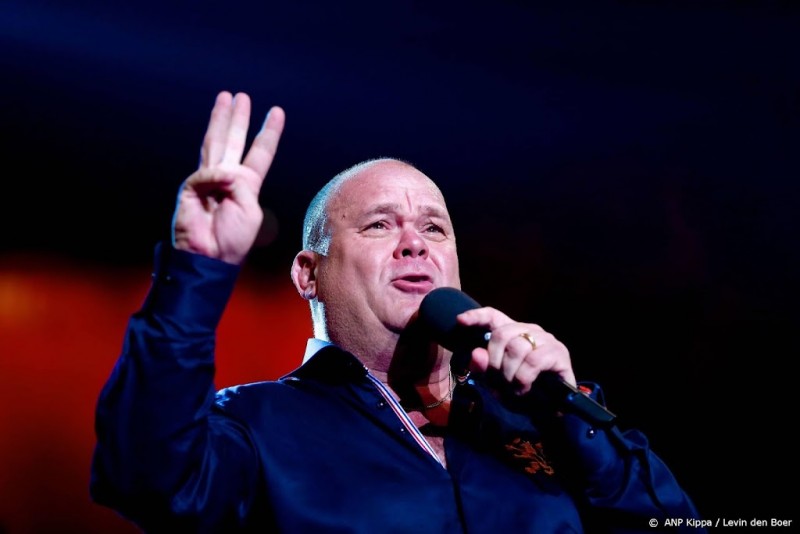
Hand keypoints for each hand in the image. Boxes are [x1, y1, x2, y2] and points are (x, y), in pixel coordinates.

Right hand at [172, 91, 284, 263]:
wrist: (210, 256)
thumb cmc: (233, 239)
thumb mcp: (250, 209)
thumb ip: (241, 185)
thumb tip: (222, 171)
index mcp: (247, 184)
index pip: (260, 152)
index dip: (268, 133)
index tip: (277, 112)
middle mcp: (228, 177)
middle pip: (233, 140)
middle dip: (237, 118)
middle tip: (241, 97)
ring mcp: (209, 179)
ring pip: (215, 142)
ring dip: (221, 119)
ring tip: (226, 97)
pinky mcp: (192, 186)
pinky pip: (206, 173)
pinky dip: (214, 178)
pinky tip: (219, 187)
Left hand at [456, 307, 575, 393]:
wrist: (550, 411)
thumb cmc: (523, 391)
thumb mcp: (497, 382)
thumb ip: (484, 368)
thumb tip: (476, 354)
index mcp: (513, 333)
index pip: (493, 316)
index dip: (477, 316)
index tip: (460, 321)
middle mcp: (530, 330)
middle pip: (501, 333)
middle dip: (494, 361)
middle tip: (498, 382)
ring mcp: (546, 339)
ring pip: (517, 347)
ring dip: (509, 373)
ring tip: (513, 388)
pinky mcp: (559, 353)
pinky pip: (533, 361)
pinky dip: (524, 378)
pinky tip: (524, 388)